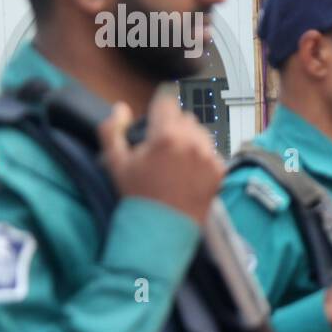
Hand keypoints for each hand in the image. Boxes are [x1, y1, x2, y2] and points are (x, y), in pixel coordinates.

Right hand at [99, 94, 223, 223]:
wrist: (161, 229)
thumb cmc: (136, 194)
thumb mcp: (115, 162)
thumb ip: (112, 130)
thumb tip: (121, 107)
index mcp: (166, 136)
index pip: (167, 103)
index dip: (159, 110)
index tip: (155, 121)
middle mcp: (192, 142)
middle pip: (185, 117)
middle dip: (174, 126)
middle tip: (163, 147)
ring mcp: (209, 156)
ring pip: (201, 133)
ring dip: (190, 139)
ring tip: (177, 160)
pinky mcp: (220, 170)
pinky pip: (212, 152)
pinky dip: (202, 157)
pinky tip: (189, 172)